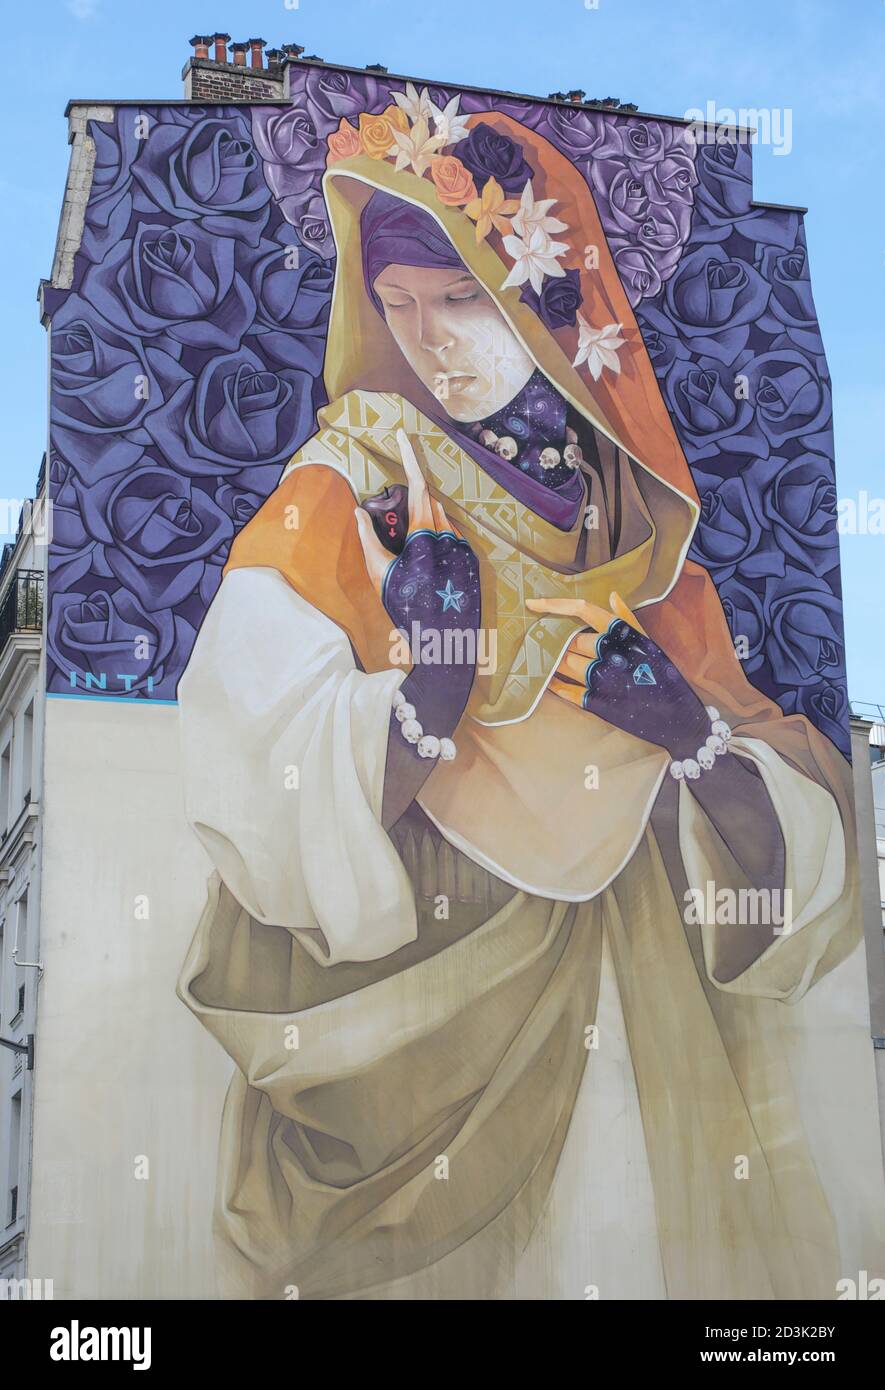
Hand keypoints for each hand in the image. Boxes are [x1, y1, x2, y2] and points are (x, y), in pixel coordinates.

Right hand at [355, 428, 479, 637]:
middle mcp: (448, 535)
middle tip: (398, 521)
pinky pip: (452, 536)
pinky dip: (437, 536)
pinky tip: (426, 559)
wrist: (441, 639)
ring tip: (411, 549)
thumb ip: (367, 538)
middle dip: (413, 499)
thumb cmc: (405, 606)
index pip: (418, 484)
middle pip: (429, 502)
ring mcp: (462, 548)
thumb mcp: (378, 572)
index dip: (409, 456)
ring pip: (442, 519)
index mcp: (424, 533)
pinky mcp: (470, 560)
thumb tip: (357, 512)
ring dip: (425, 519)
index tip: (401, 433)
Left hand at [526, 589, 710, 758]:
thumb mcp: (649, 642)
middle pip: (570, 639)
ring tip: (544, 659)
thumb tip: (611, 595)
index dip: (554, 604)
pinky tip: (548, 683)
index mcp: (622, 634)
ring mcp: (602, 677)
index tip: (532, 603)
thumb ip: (627, 619)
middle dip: (556, 640)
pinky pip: (566, 690)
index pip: (582, 610)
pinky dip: (555, 686)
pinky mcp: (597, 701)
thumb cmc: (663, 675)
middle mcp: (609, 652)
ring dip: (552, 661)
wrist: (677, 715)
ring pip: (565, 663)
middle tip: (541, 640)